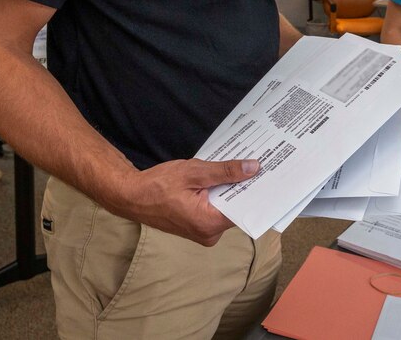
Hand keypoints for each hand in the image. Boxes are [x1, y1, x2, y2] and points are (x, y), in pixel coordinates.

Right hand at [110, 158, 259, 245]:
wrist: (131, 196)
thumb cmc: (158, 185)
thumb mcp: (195, 172)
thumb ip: (225, 171)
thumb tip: (253, 168)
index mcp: (209, 224)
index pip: (244, 209)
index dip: (256, 191)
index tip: (269, 175)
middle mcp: (209, 234)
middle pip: (237, 209)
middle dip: (245, 187)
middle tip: (258, 165)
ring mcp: (203, 233)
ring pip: (226, 209)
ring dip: (231, 190)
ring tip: (242, 167)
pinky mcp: (197, 227)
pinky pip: (216, 210)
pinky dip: (220, 195)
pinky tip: (223, 177)